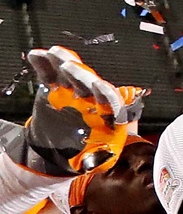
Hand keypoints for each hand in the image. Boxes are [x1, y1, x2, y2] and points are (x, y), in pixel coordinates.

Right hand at [26, 47, 144, 171]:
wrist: (60, 151)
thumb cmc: (86, 155)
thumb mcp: (99, 159)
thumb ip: (103, 155)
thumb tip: (103, 156)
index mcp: (109, 115)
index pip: (113, 102)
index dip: (107, 94)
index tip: (100, 87)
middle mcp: (94, 100)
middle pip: (90, 83)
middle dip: (81, 75)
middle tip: (71, 66)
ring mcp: (74, 92)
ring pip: (72, 75)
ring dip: (65, 62)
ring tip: (55, 53)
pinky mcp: (55, 89)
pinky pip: (50, 74)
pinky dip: (44, 64)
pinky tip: (38, 55)